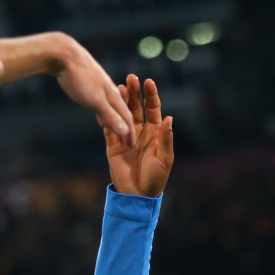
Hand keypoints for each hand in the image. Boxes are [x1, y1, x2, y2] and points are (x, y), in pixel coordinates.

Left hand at [50, 34, 135, 145]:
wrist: (63, 54)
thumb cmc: (78, 78)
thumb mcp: (95, 101)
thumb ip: (110, 116)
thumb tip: (126, 131)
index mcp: (113, 95)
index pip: (127, 117)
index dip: (130, 132)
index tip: (132, 145)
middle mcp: (109, 89)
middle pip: (121, 110)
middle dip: (124, 125)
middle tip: (126, 140)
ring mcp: (98, 84)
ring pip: (110, 104)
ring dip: (113, 117)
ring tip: (113, 127)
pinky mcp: (88, 79)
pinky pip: (99, 97)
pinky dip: (101, 107)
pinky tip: (95, 107)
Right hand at [105, 75, 172, 197]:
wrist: (137, 195)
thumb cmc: (156, 178)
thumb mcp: (164, 158)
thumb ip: (165, 138)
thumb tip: (169, 118)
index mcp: (155, 132)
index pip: (153, 109)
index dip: (151, 95)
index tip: (148, 81)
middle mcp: (140, 131)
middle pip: (136, 107)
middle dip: (134, 93)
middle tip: (130, 78)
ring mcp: (126, 136)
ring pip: (122, 114)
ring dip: (120, 101)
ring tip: (118, 87)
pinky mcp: (113, 145)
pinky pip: (110, 128)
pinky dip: (108, 117)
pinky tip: (105, 105)